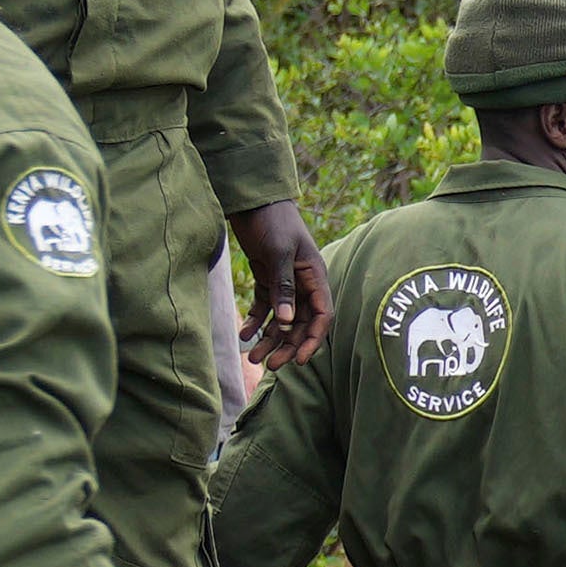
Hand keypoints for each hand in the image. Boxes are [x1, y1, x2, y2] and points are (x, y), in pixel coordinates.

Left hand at [232, 195, 331, 365]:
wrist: (253, 201)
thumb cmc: (273, 221)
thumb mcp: (279, 252)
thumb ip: (284, 286)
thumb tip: (285, 321)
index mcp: (315, 277)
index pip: (322, 315)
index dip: (313, 339)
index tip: (301, 360)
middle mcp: (304, 284)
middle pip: (300, 324)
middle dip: (287, 346)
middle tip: (270, 365)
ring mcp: (286, 284)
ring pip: (281, 320)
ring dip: (269, 340)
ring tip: (252, 357)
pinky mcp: (268, 280)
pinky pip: (264, 308)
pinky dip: (255, 322)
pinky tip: (243, 334)